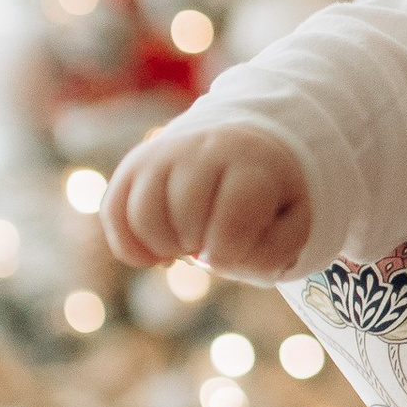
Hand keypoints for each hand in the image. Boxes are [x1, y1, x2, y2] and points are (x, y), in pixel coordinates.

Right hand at [104, 122, 313, 276]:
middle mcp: (203, 150)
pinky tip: (157, 253)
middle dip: (197, 246)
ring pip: (143, 217)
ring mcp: (163, 154)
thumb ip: (271, 252)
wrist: (243, 145)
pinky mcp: (133, 166)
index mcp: (252, 163)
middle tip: (210, 243)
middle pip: (184, 216)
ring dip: (165, 248)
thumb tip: (217, 261)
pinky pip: (113, 213)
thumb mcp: (293, 223)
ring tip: (186, 244)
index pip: (233, 215)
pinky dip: (131, 247)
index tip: (233, 250)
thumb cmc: (269, 198)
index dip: (229, 249)